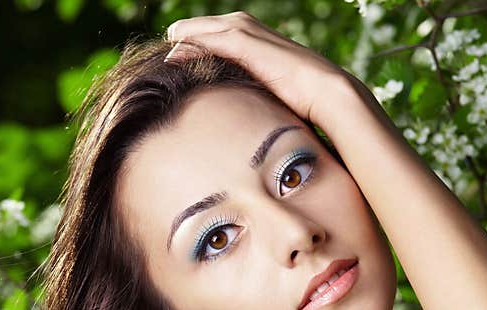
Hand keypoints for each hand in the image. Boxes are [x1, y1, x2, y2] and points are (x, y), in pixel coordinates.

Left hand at [165, 11, 359, 129]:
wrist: (325, 93)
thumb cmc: (299, 99)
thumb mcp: (262, 91)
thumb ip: (243, 88)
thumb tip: (225, 104)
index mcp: (250, 36)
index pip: (210, 34)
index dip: (191, 47)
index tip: (172, 65)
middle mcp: (246, 28)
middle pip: (201, 27)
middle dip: (181, 39)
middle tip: (161, 59)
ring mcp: (245, 32)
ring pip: (202, 29)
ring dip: (180, 40)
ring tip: (162, 57)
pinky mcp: (245, 42)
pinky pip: (209, 40)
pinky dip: (189, 45)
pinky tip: (172, 56)